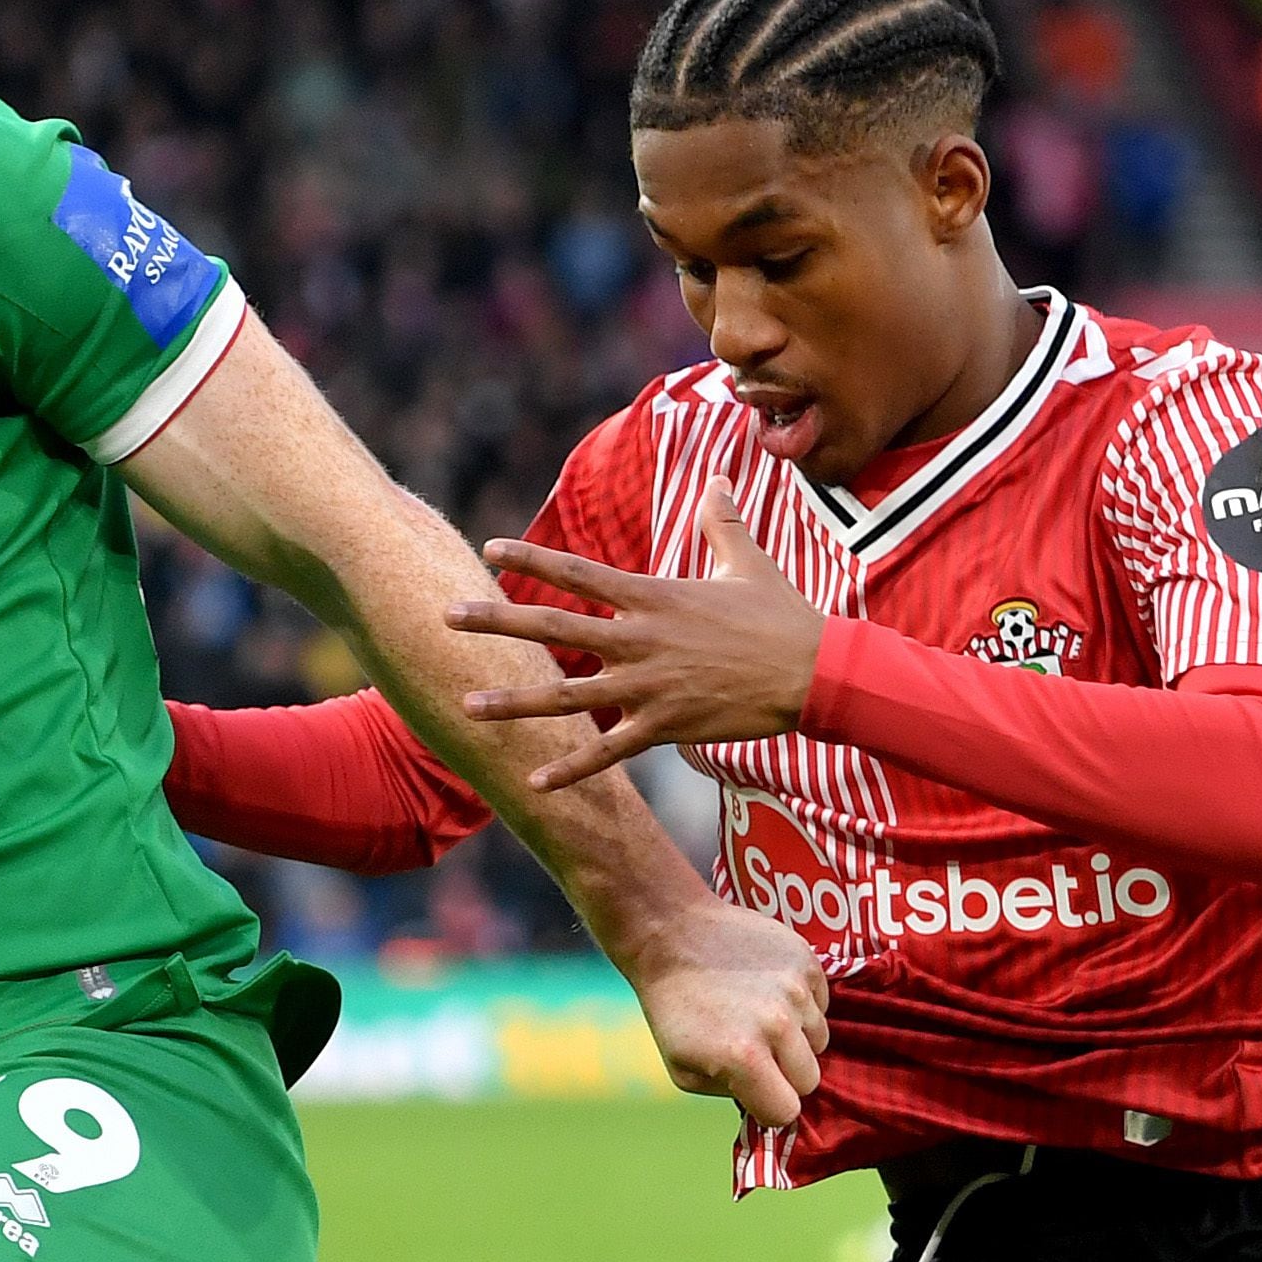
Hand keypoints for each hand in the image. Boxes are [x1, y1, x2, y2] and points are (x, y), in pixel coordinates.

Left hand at [458, 480, 826, 786]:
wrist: (815, 672)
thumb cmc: (782, 616)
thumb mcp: (748, 562)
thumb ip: (722, 521)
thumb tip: (719, 479)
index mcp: (652, 596)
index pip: (577, 572)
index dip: (530, 558)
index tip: (488, 548)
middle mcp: (639, 639)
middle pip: (553, 626)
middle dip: (496, 620)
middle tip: (446, 615)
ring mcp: (648, 686)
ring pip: (567, 695)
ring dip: (514, 701)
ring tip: (468, 704)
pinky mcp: (665, 728)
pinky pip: (608, 752)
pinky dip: (571, 769)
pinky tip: (534, 782)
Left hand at [625, 895, 827, 1129]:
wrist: (672, 935)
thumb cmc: (674, 1010)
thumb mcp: (684, 1071)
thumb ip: (730, 1094)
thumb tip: (765, 1102)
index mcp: (744, 1058)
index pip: (786, 1111)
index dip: (770, 1106)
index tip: (756, 1090)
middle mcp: (778, 1024)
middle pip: (810, 1079)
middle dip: (786, 1075)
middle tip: (757, 1053)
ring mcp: (796, 990)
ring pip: (819, 1040)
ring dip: (795, 1038)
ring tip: (759, 1015)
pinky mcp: (807, 962)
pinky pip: (821, 1005)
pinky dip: (802, 1006)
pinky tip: (768, 991)